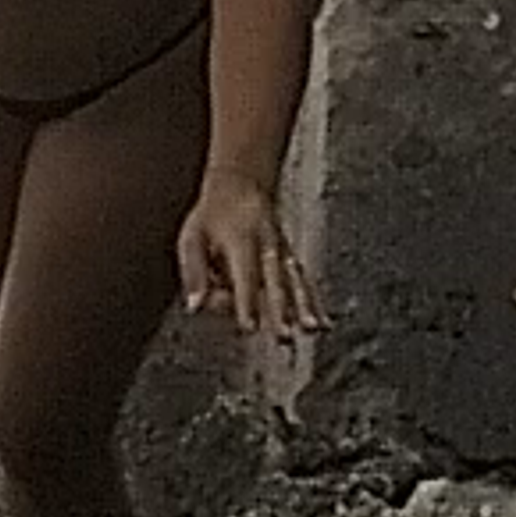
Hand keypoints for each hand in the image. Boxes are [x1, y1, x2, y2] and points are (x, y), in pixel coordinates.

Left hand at [176, 167, 307, 341]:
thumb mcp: (193, 236)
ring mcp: (282, 248)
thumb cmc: (212, 214)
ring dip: (304, 306)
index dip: (247, 301)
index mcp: (241, 237)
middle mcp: (267, 243)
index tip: (250, 326)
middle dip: (280, 310)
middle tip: (284, 336)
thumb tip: (195, 306)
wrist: (241, 180)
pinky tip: (322, 322)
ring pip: (295, 279)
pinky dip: (313, 301)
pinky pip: (303, 279)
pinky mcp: (290, 255)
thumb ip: (195, 273)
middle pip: (275, 280)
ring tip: (312, 330)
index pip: (245, 274)